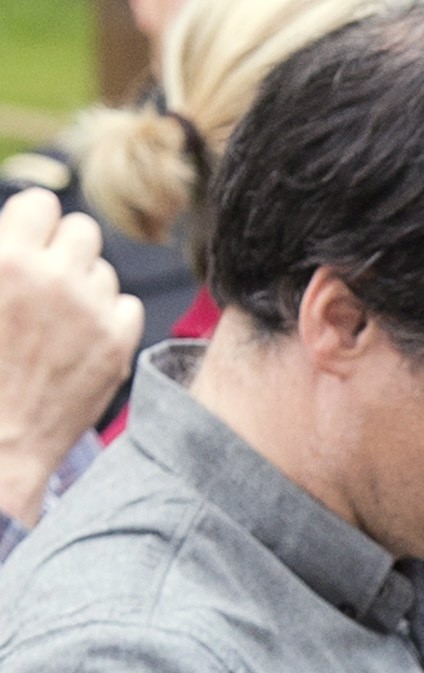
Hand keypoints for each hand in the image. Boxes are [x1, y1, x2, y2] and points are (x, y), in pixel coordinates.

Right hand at [0, 185, 138, 527]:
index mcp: (7, 258)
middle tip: (47, 275)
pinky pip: (127, 305)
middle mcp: (55, 278)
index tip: (29, 239)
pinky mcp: (119, 345)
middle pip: (83, 231)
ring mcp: (93, 312)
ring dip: (85, 284)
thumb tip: (16, 230)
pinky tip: (82, 335)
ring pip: (105, 271)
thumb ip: (2, 253)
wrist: (0, 435)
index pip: (42, 203)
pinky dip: (108, 315)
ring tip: (58, 314)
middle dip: (65, 248)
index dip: (34, 221)